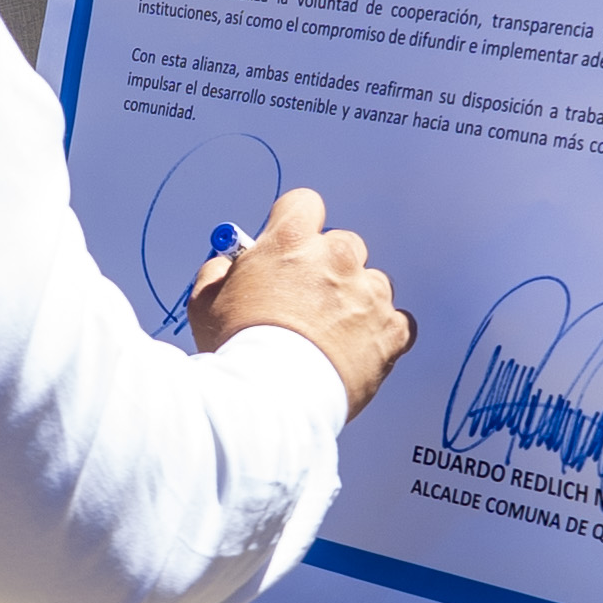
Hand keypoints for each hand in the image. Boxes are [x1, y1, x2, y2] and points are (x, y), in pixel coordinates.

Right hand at [189, 186, 414, 416]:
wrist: (273, 398)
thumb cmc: (237, 349)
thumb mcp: (205, 301)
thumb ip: (218, 271)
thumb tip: (227, 263)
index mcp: (292, 241)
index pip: (304, 204)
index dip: (293, 225)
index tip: (287, 247)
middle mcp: (337, 258)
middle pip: (343, 245)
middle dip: (327, 267)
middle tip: (305, 301)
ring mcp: (369, 294)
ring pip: (371, 284)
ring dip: (355, 302)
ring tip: (329, 337)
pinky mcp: (392, 330)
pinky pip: (397, 322)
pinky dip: (381, 334)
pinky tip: (355, 351)